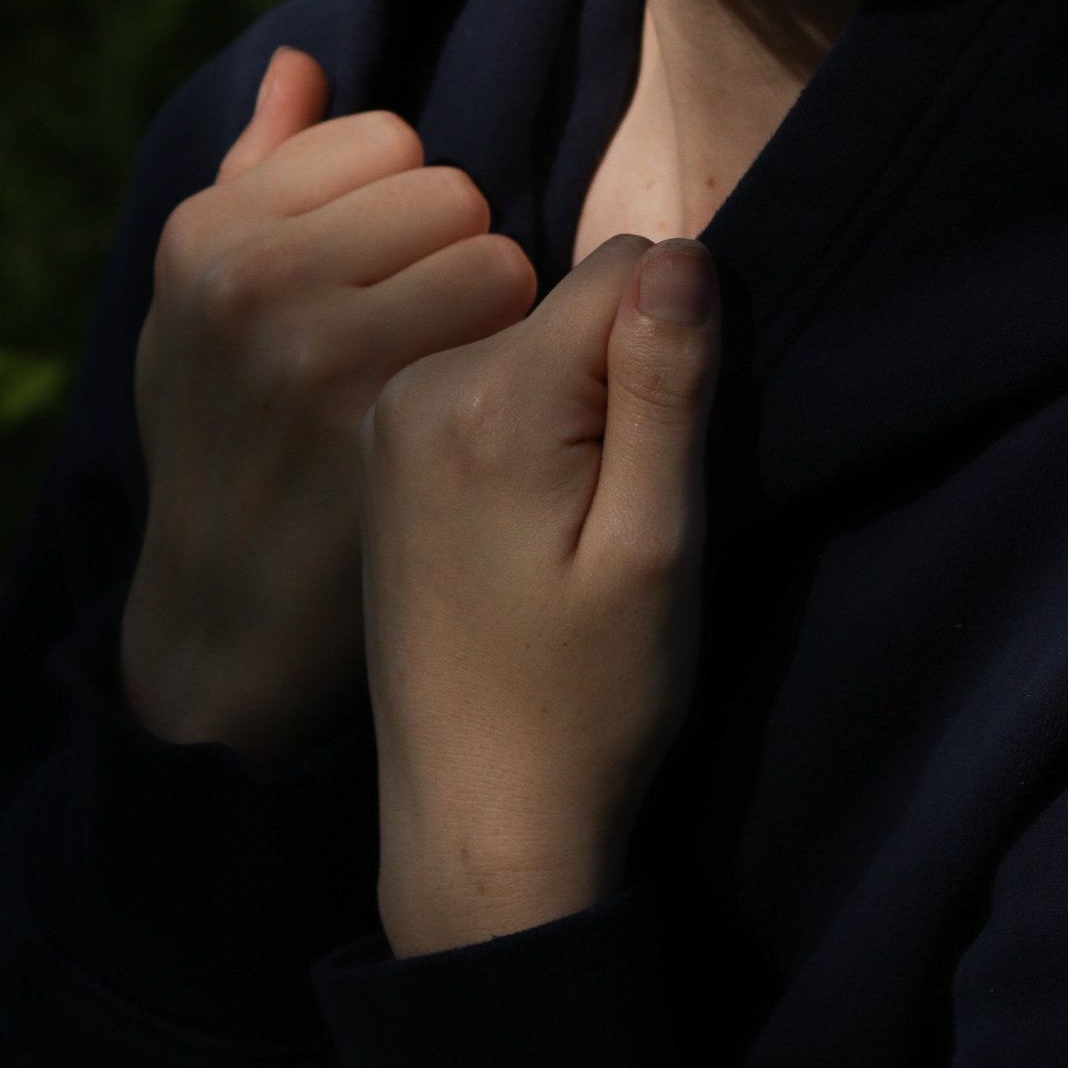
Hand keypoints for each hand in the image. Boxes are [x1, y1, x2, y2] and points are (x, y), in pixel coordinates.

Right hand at [121, 47, 537, 758]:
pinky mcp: (392, 417)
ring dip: (495, 317)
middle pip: (453, 190)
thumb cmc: (231, 445)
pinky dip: (519, 373)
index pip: (387, 140)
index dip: (403, 215)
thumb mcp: (203, 307)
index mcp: (205, 231)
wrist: (226, 625)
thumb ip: (257, 173)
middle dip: (453, 256)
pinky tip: (475, 430)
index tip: (375, 289)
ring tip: (445, 383)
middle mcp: (251, 277)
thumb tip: (305, 61)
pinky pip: (519, 333)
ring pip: (496, 256)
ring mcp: (316, 347)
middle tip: (417, 344)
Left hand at [362, 235, 719, 954]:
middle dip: (626, 371)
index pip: (628, 267)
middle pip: (570, 297)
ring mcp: (389, 422)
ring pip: (530, 338)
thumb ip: (666, 387)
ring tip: (573, 531)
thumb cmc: (586, 700)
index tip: (668, 458)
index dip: (683, 345)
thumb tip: (680, 249)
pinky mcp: (384, 456)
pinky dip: (531, 426)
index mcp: (488, 399)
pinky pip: (485, 382)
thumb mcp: (656, 546)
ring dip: (579, 402)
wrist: (478, 819)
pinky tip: (530, 532)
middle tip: (622, 508)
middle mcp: (416, 387)